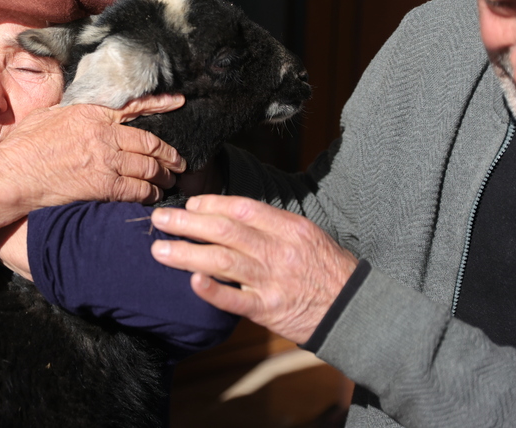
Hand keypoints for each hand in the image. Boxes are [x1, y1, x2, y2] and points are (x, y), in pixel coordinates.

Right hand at [0, 94, 184, 244]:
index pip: (134, 108)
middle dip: (168, 154)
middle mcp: (104, 135)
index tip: (177, 104)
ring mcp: (105, 161)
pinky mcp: (103, 186)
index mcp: (91, 113)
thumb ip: (71, 113)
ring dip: (163, 176)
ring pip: (148, 168)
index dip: (160, 105)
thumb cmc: (24, 145)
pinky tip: (153, 197)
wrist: (14, 174)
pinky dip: (149, 194)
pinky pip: (137, 190)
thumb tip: (80, 113)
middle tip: (178, 162)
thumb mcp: (47, 115)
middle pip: (149, 143)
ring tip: (169, 182)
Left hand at [149, 195, 357, 343]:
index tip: (189, 205)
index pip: (242, 208)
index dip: (211, 204)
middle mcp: (278, 251)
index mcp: (289, 228)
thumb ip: (272, 226)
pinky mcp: (268, 311)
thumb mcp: (307, 236)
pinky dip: (212, 291)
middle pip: (224, 231)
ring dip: (186, 253)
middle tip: (160, 219)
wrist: (355, 310)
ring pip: (222, 261)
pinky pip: (235, 300)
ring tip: (159, 250)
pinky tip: (191, 282)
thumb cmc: (328, 269)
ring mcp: (272, 281)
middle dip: (187, 223)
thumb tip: (231, 215)